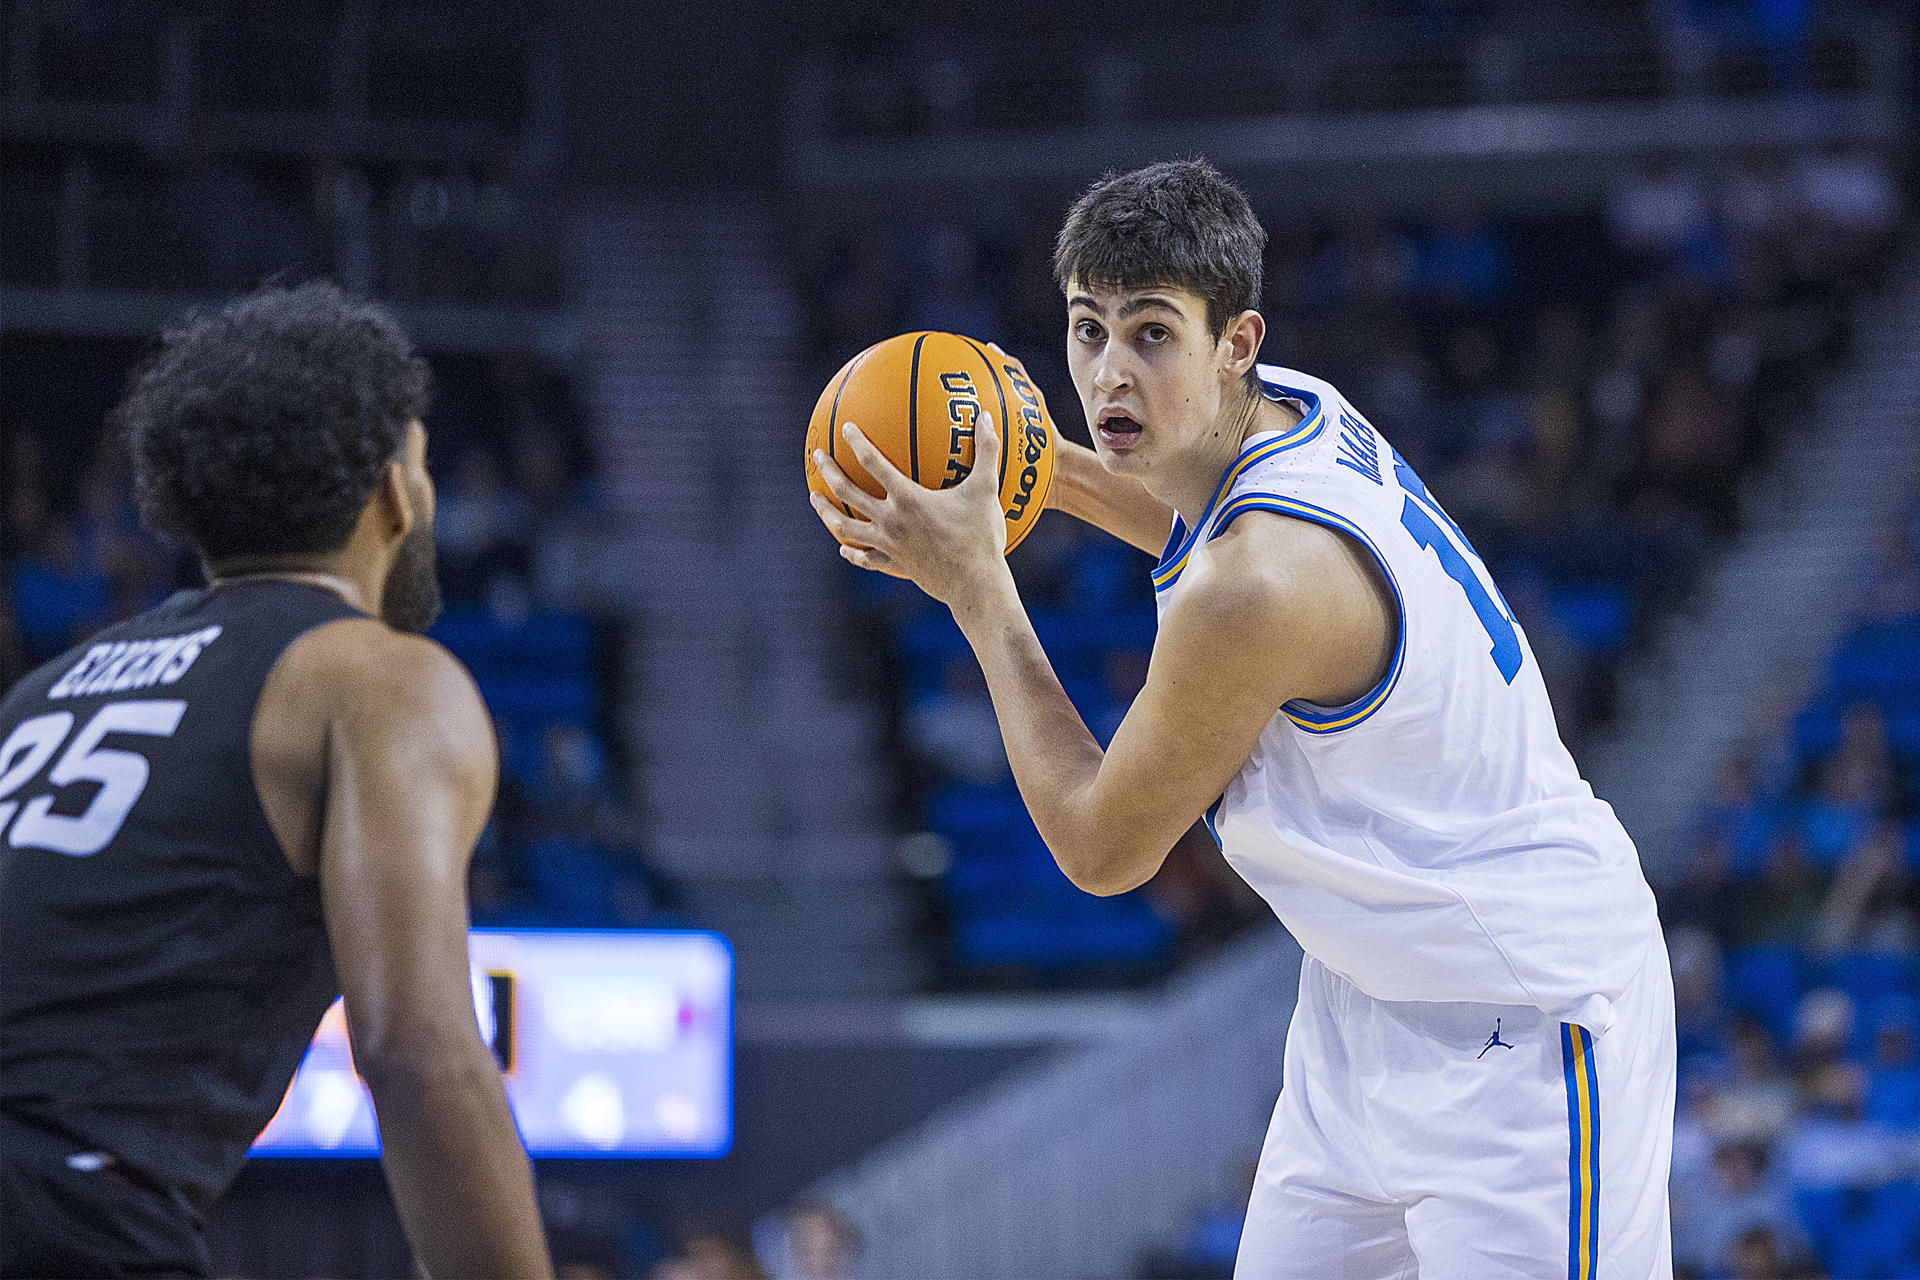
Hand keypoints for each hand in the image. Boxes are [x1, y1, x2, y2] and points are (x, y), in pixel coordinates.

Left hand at [810, 410, 1012, 608]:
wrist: (975, 585)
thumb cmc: (981, 536)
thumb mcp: (986, 489)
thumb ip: (987, 450)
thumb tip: (987, 416)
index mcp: (908, 499)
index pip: (874, 463)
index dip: (857, 443)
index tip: (846, 428)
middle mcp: (890, 521)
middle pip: (847, 493)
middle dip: (829, 471)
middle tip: (817, 456)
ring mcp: (888, 546)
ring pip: (845, 527)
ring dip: (826, 511)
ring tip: (815, 498)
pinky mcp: (893, 565)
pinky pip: (865, 558)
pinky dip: (851, 551)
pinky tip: (843, 547)